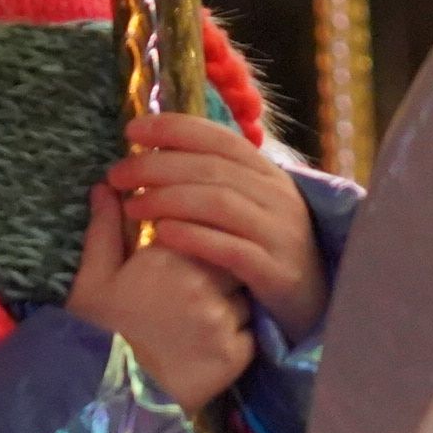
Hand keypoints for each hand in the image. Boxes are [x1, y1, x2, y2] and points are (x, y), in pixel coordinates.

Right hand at [66, 192, 255, 415]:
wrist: (109, 396)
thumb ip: (106, 228)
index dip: (199, 243)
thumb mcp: (93, 276)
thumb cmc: (98, 330)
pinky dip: (236, 338)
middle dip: (220, 271)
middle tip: (192, 293)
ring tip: (197, 323)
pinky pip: (250, 334)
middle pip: (232, 261)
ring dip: (231, 304)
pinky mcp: (237, 353)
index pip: (207, 229)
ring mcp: (224, 318)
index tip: (183, 259)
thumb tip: (106, 186)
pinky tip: (205, 347)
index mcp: (169, 255)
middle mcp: (204, 282)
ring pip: (244, 297)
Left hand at [107, 111, 326, 342]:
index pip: (218, 138)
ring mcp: (280, 233)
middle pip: (210, 169)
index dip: (173, 129)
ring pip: (218, 203)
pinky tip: (162, 234)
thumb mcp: (247, 207)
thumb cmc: (267, 251)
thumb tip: (157, 152)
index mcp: (268, 174)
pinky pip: (229, 248)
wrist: (315, 303)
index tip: (130, 131)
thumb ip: (213, 180)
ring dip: (167, 200)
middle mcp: (278, 197)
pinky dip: (193, 237)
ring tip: (131, 207)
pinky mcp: (276, 271)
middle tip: (117, 175)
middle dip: (156, 166)